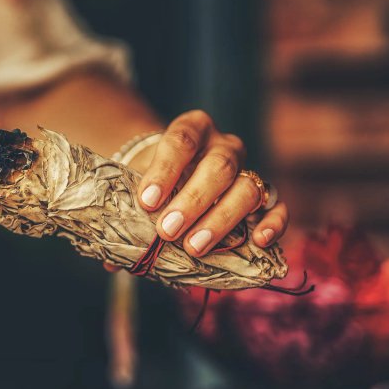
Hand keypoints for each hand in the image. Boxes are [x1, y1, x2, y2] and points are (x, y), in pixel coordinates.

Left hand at [133, 110, 288, 255]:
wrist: (181, 177)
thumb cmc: (157, 183)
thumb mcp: (141, 187)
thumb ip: (128, 214)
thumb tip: (111, 259)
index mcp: (191, 129)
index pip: (181, 139)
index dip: (164, 171)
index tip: (147, 201)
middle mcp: (224, 145)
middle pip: (219, 166)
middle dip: (193, 201)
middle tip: (167, 231)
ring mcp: (248, 169)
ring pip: (248, 187)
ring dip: (221, 219)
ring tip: (194, 247)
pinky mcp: (266, 195)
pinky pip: (277, 205)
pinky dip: (273, 223)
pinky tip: (257, 241)